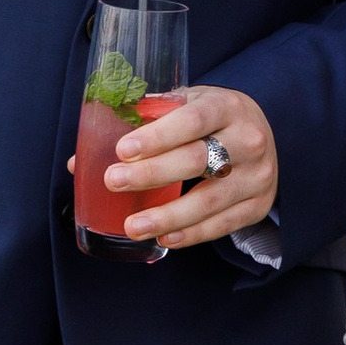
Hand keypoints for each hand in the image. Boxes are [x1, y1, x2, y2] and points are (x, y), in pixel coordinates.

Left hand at [69, 85, 281, 248]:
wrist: (264, 136)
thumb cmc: (211, 121)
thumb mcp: (187, 107)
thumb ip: (142, 126)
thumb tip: (81, 163)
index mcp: (226, 107)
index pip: (192, 120)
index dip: (157, 136)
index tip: (122, 151)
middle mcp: (248, 139)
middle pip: (196, 160)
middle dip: (152, 174)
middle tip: (114, 183)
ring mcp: (257, 175)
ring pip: (209, 200)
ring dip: (167, 216)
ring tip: (132, 226)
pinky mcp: (257, 205)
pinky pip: (223, 225)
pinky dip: (192, 233)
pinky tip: (165, 237)